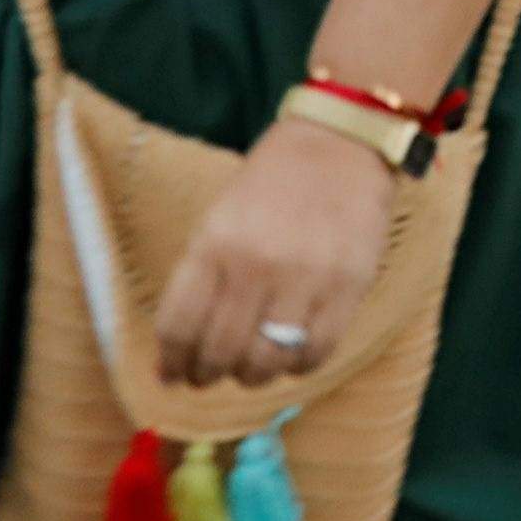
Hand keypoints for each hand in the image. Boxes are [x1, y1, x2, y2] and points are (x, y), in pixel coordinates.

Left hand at [154, 115, 390, 388]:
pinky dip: (298, 367)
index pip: (178, 327)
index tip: (173, 373)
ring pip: (266, 363)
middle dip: (207, 375)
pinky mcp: (348, 287)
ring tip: (251, 367)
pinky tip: (291, 354)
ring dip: (252, 376)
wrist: (340, 144)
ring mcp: (306, 278)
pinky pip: (315, 353)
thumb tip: (173, 356)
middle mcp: (257, 265)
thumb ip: (198, 282)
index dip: (172, 361)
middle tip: (210, 375)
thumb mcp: (218, 219)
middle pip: (219, 353)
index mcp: (215, 243)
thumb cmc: (271, 185)